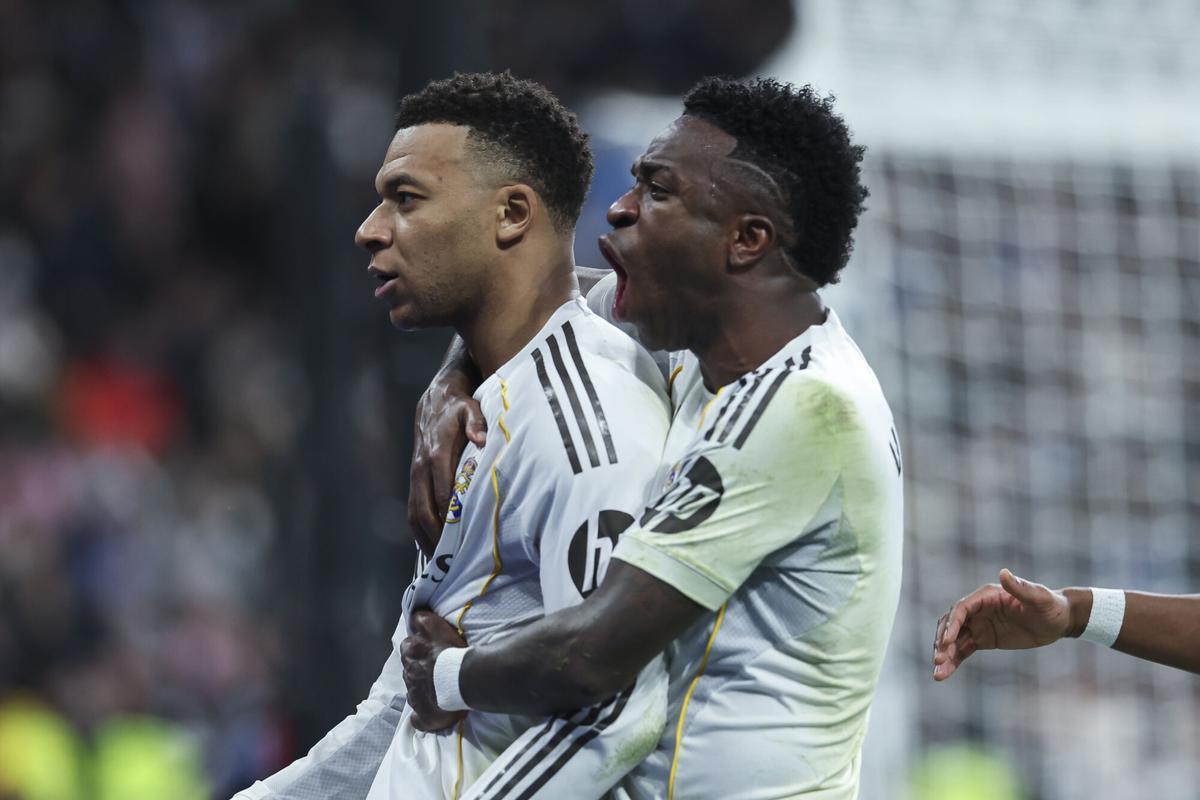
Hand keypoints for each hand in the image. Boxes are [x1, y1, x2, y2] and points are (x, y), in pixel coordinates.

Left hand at [400, 610, 468, 731]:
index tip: (429, 650)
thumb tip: (413, 616)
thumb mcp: (436, 627)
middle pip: (409, 669)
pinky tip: (430, 714)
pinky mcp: (423, 715)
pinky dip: (422, 716)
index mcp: (411, 653)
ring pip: (413, 692)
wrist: (465, 680)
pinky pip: (418, 719)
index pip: (408, 646)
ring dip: (421, 689)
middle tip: (435, 670)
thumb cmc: (453, 652)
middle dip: (418, 669)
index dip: (419, 648)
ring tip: (437, 690)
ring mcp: (415, 696)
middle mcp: (409, 674)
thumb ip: (422, 620)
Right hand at [409, 368, 485, 555]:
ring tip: (441, 561)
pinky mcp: (415, 479)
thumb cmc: (459, 406)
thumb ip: (477, 423)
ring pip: (414, 514)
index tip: (462, 539)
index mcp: (437, 453)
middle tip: (453, 559)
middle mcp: (421, 467)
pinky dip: (420, 530)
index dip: (450, 517)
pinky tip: (432, 546)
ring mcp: (415, 474)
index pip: (442, 493)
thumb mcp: (471, 408)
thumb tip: (481, 438)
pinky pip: (413, 509)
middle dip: (436, 535)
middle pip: (424, 510)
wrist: (435, 399)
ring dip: (425, 538)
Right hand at [932, 569, 1072, 680]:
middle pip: (951, 624)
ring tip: (938, 674)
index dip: (952, 624)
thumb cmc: (1051, 606)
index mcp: (986, 596)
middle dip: (942, 642)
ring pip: (954, 640)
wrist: (1059, 621)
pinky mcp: (983, 639)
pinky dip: (953, 661)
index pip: (962, 608)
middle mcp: (978, 609)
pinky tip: (944, 674)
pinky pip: (963, 650)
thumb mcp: (1039, 598)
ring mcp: (978, 625)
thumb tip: (1003, 573)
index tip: (947, 641)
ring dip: (944, 655)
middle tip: (938, 660)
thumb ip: (1021, 588)